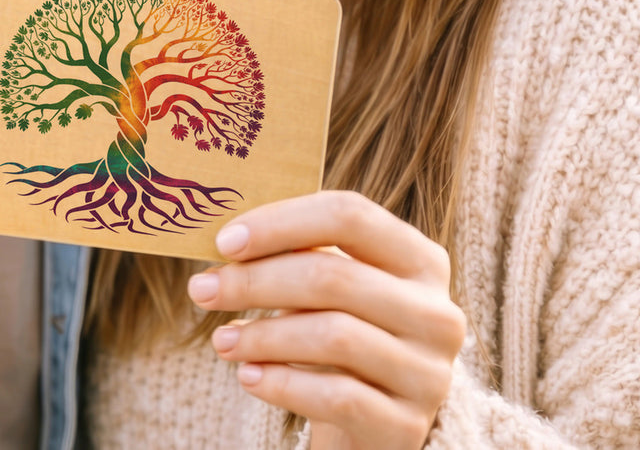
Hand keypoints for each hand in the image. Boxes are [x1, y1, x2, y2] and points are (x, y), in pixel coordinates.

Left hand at [187, 190, 464, 449]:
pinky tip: (248, 377)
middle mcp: (436, 311)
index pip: (349, 215)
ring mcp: (428, 372)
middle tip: (203, 289)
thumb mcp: (334, 286)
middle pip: (334, 276)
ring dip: (263, 335)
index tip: (225, 240)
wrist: (375, 420)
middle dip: (256, 281)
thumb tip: (228, 238)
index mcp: (420, 258)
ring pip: (334, 336)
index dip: (281, 222)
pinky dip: (283, 384)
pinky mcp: (407, 424)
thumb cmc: (342, 332)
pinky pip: (337, 397)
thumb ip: (299, 254)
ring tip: (221, 339)